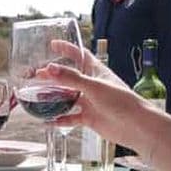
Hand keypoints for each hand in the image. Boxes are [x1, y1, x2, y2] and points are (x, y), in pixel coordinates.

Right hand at [40, 41, 167, 153]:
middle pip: (68, 77)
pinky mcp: (89, 117)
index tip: (52, 45)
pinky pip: (70, 117)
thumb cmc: (120, 101)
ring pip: (66, 97)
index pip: (79, 54)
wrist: (135, 126)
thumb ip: (70, 78)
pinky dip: (59, 119)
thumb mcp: (93, 87)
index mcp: (96, 71)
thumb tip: (49, 68)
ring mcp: (90, 102)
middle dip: (52, 76)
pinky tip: (47, 122)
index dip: (66, 48)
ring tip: (36, 97)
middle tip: (36, 75)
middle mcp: (91, 85)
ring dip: (53, 98)